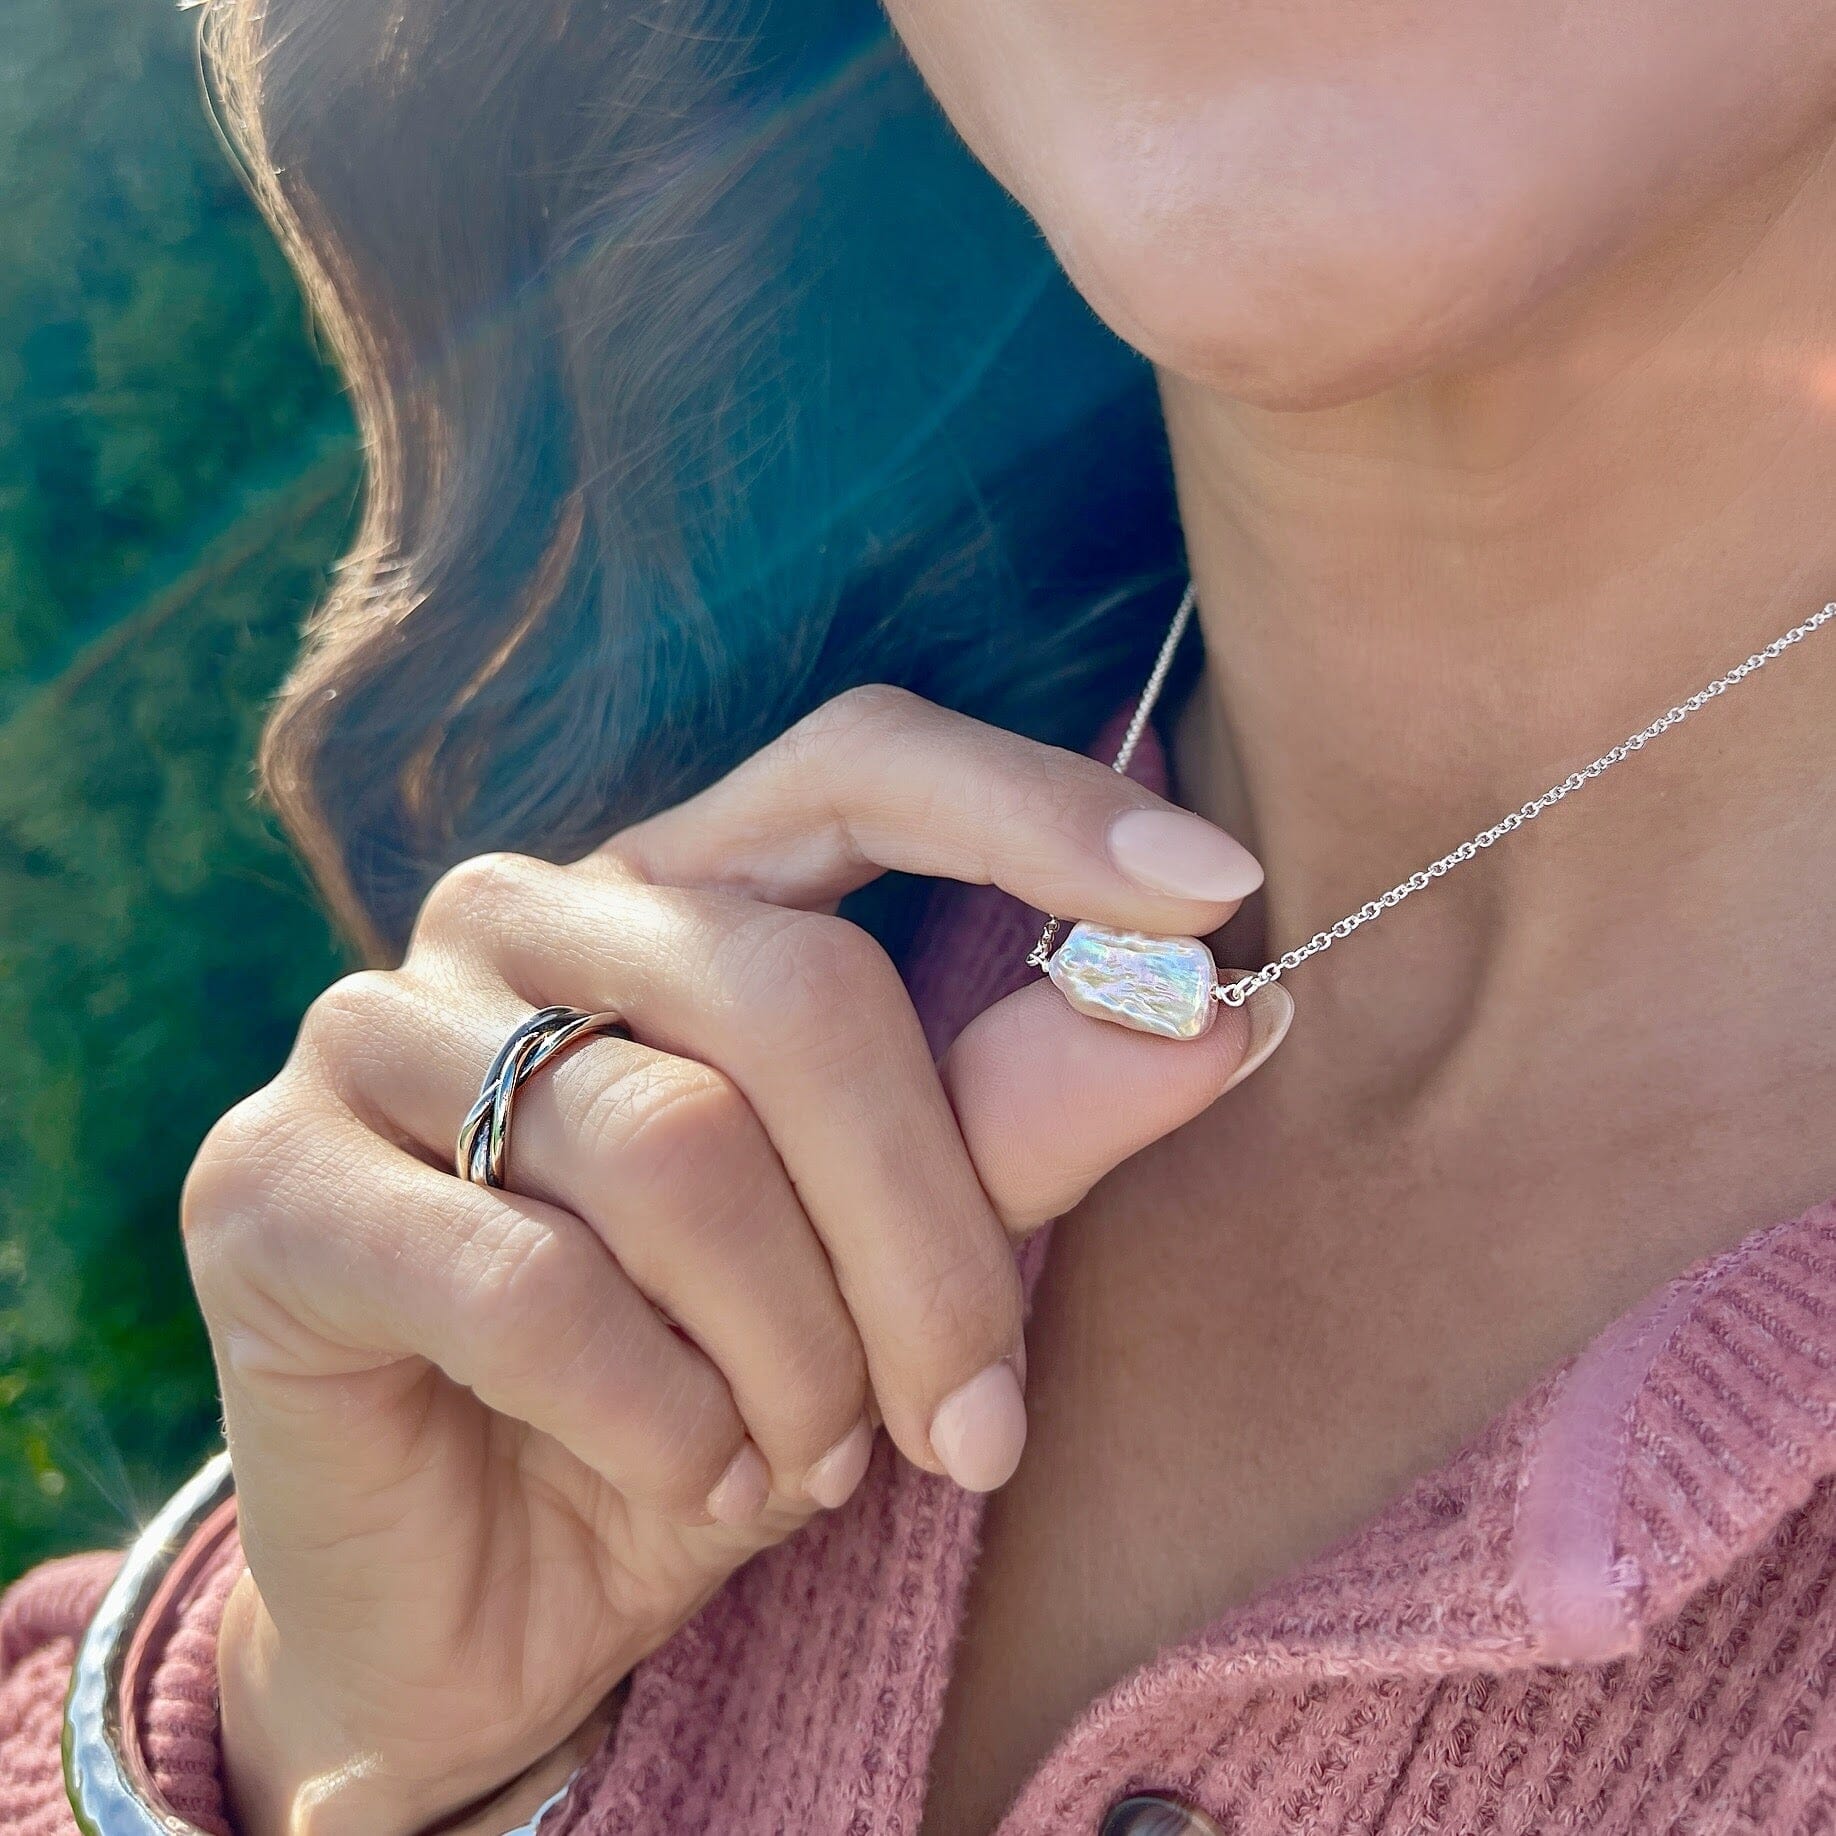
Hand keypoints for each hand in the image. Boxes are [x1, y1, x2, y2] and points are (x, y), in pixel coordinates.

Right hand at [182, 686, 1288, 1835]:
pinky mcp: (270, 1180)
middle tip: (977, 1424)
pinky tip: (682, 1473)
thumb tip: (1225, 1010)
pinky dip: (655, 1415)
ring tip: (808, 1457)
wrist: (499, 1589)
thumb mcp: (891, 1266)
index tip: (1215, 894)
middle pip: (798, 995)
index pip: (856, 764)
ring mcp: (374, 1028)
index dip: (1033, 811)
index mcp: (681, 893)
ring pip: (675, 1149)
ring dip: (795, 1355)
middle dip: (927, 1240)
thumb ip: (1021, 1125)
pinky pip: (527, 1281)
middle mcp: (523, 916)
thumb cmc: (720, 1389)